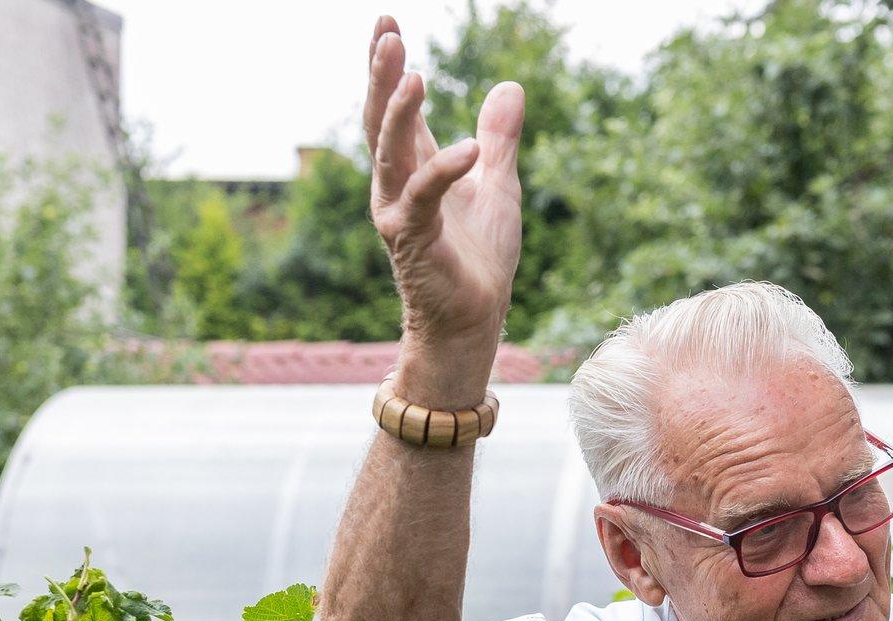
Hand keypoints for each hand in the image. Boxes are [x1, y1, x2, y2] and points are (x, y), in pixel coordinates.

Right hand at [363, 16, 522, 380]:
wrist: (476, 318)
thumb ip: (499, 138)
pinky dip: (444, 170)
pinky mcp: (414, 240)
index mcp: (415, 166)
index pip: (397, 107)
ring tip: (414, 74)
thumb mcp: (498, 185)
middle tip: (388, 33)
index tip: (387, 23)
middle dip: (382, 76)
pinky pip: (425, 197)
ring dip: (400, 113)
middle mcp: (396, 184)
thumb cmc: (480, 257)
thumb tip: (511, 87)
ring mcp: (399, 211)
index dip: (390, 67)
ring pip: (390, 152)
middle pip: (381, 120)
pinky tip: (467, 148)